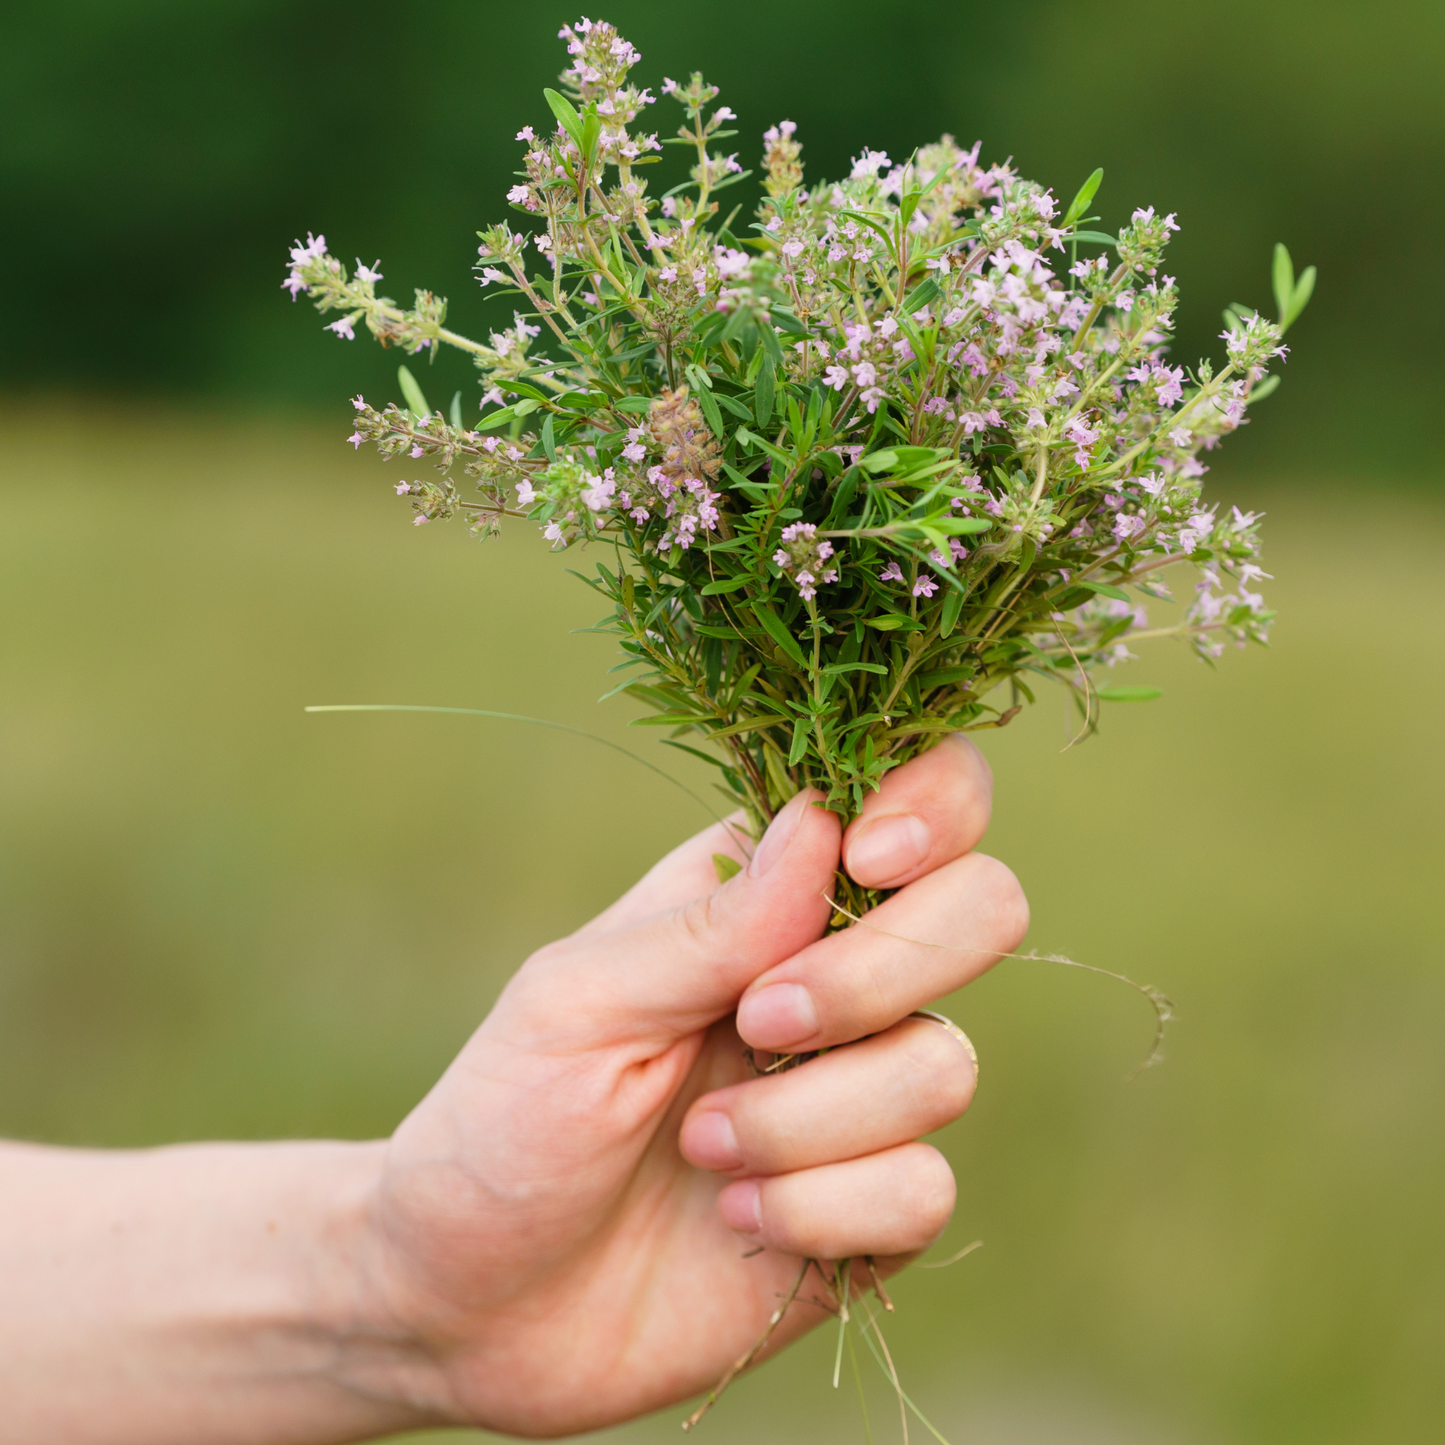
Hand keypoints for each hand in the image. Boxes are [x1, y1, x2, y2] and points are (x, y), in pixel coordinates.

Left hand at [353, 736, 1027, 1433]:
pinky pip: (924, 1188)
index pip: (919, 797)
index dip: (931, 807)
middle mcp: (837, 977)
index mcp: (765, 894)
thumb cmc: (506, 1123)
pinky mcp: (873, 1208)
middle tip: (756, 1020)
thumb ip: (710, 923)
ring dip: (809, 1116)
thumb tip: (824, 819)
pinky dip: (821, 1207)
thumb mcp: (579, 1003)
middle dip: (879, 971)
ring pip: (945, 1063)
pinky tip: (737, 1218)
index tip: (866, 861)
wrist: (474, 1306)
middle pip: (984, 908)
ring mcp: (862, 1094)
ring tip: (700, 1146)